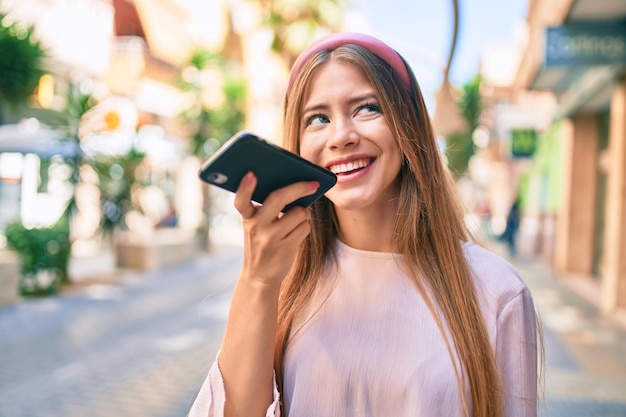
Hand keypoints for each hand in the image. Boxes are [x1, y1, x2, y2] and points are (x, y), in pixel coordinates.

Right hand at [234, 172, 319, 286]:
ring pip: (299, 212)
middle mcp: (256, 226)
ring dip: (303, 214)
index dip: (245, 187)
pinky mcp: (286, 248)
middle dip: (299, 188)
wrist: (259, 276)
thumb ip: (266, 208)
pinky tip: (296, 233)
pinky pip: (305, 227)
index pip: (241, 200)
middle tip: (313, 184)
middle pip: (279, 198)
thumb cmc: (261, 242)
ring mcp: (271, 238)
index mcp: (247, 217)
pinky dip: (305, 226)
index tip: (251, 174)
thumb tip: (296, 187)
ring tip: (294, 220)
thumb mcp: (255, 225)